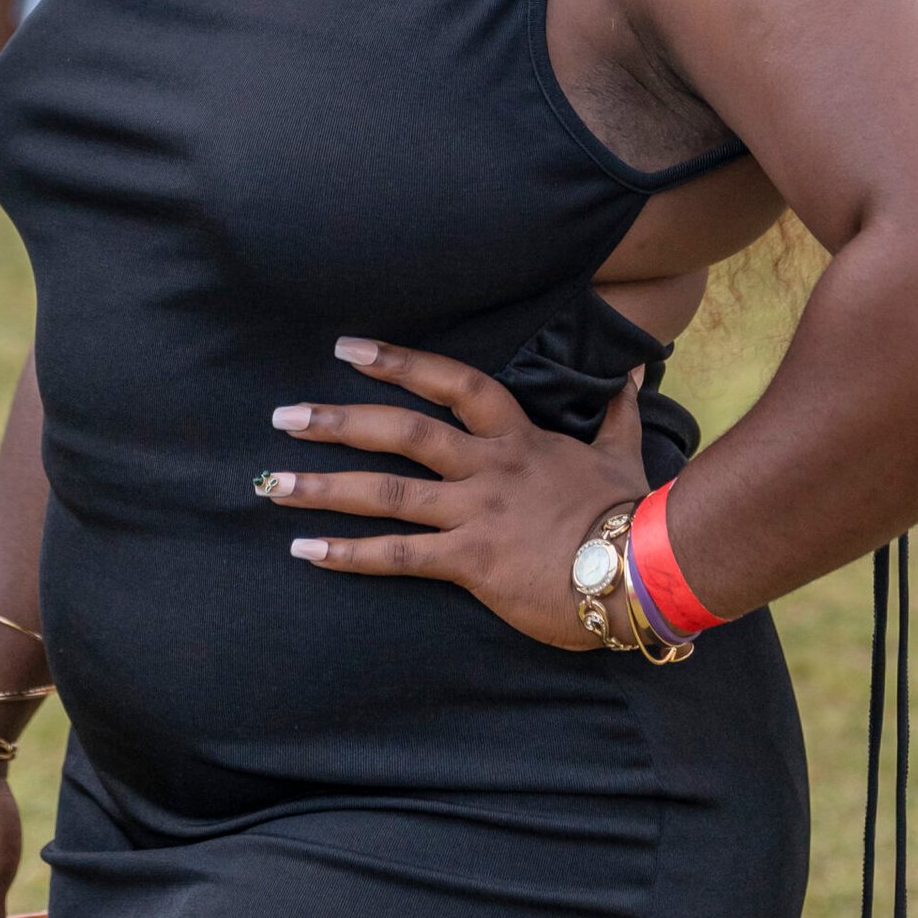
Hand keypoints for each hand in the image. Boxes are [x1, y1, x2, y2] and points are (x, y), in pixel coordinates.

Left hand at [256, 337, 650, 650]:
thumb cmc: (631, 513)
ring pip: (388, 492)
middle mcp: (487, 468)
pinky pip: (400, 555)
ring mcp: (476, 513)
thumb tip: (636, 370)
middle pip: (403, 432)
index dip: (400, 363)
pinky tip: (306, 551)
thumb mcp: (623, 454)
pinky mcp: (472, 562)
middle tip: (284, 415)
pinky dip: (350, 554)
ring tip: (273, 483)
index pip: (454, 385)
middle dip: (339, 421)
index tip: (349, 349)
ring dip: (325, 486)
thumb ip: (618, 411)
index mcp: (517, 438)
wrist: (644, 567)